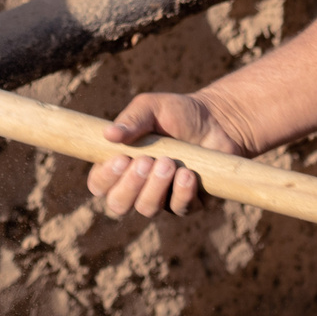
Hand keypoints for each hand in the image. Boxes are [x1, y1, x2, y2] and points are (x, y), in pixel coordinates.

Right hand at [88, 91, 256, 217]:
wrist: (217, 120)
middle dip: (130, 185)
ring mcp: (162, 197)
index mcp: (121, 164)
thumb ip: (131, 119)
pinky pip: (179, 209)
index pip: (99, 184)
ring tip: (170, 162)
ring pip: (147, 208)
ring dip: (155, 188)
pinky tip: (188, 174)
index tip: (122, 158)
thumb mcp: (152, 107)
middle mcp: (138, 186)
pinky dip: (182, 192)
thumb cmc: (177, 113)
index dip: (106, 177)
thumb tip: (109, 134)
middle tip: (147, 160)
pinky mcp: (188, 203)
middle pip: (118, 205)